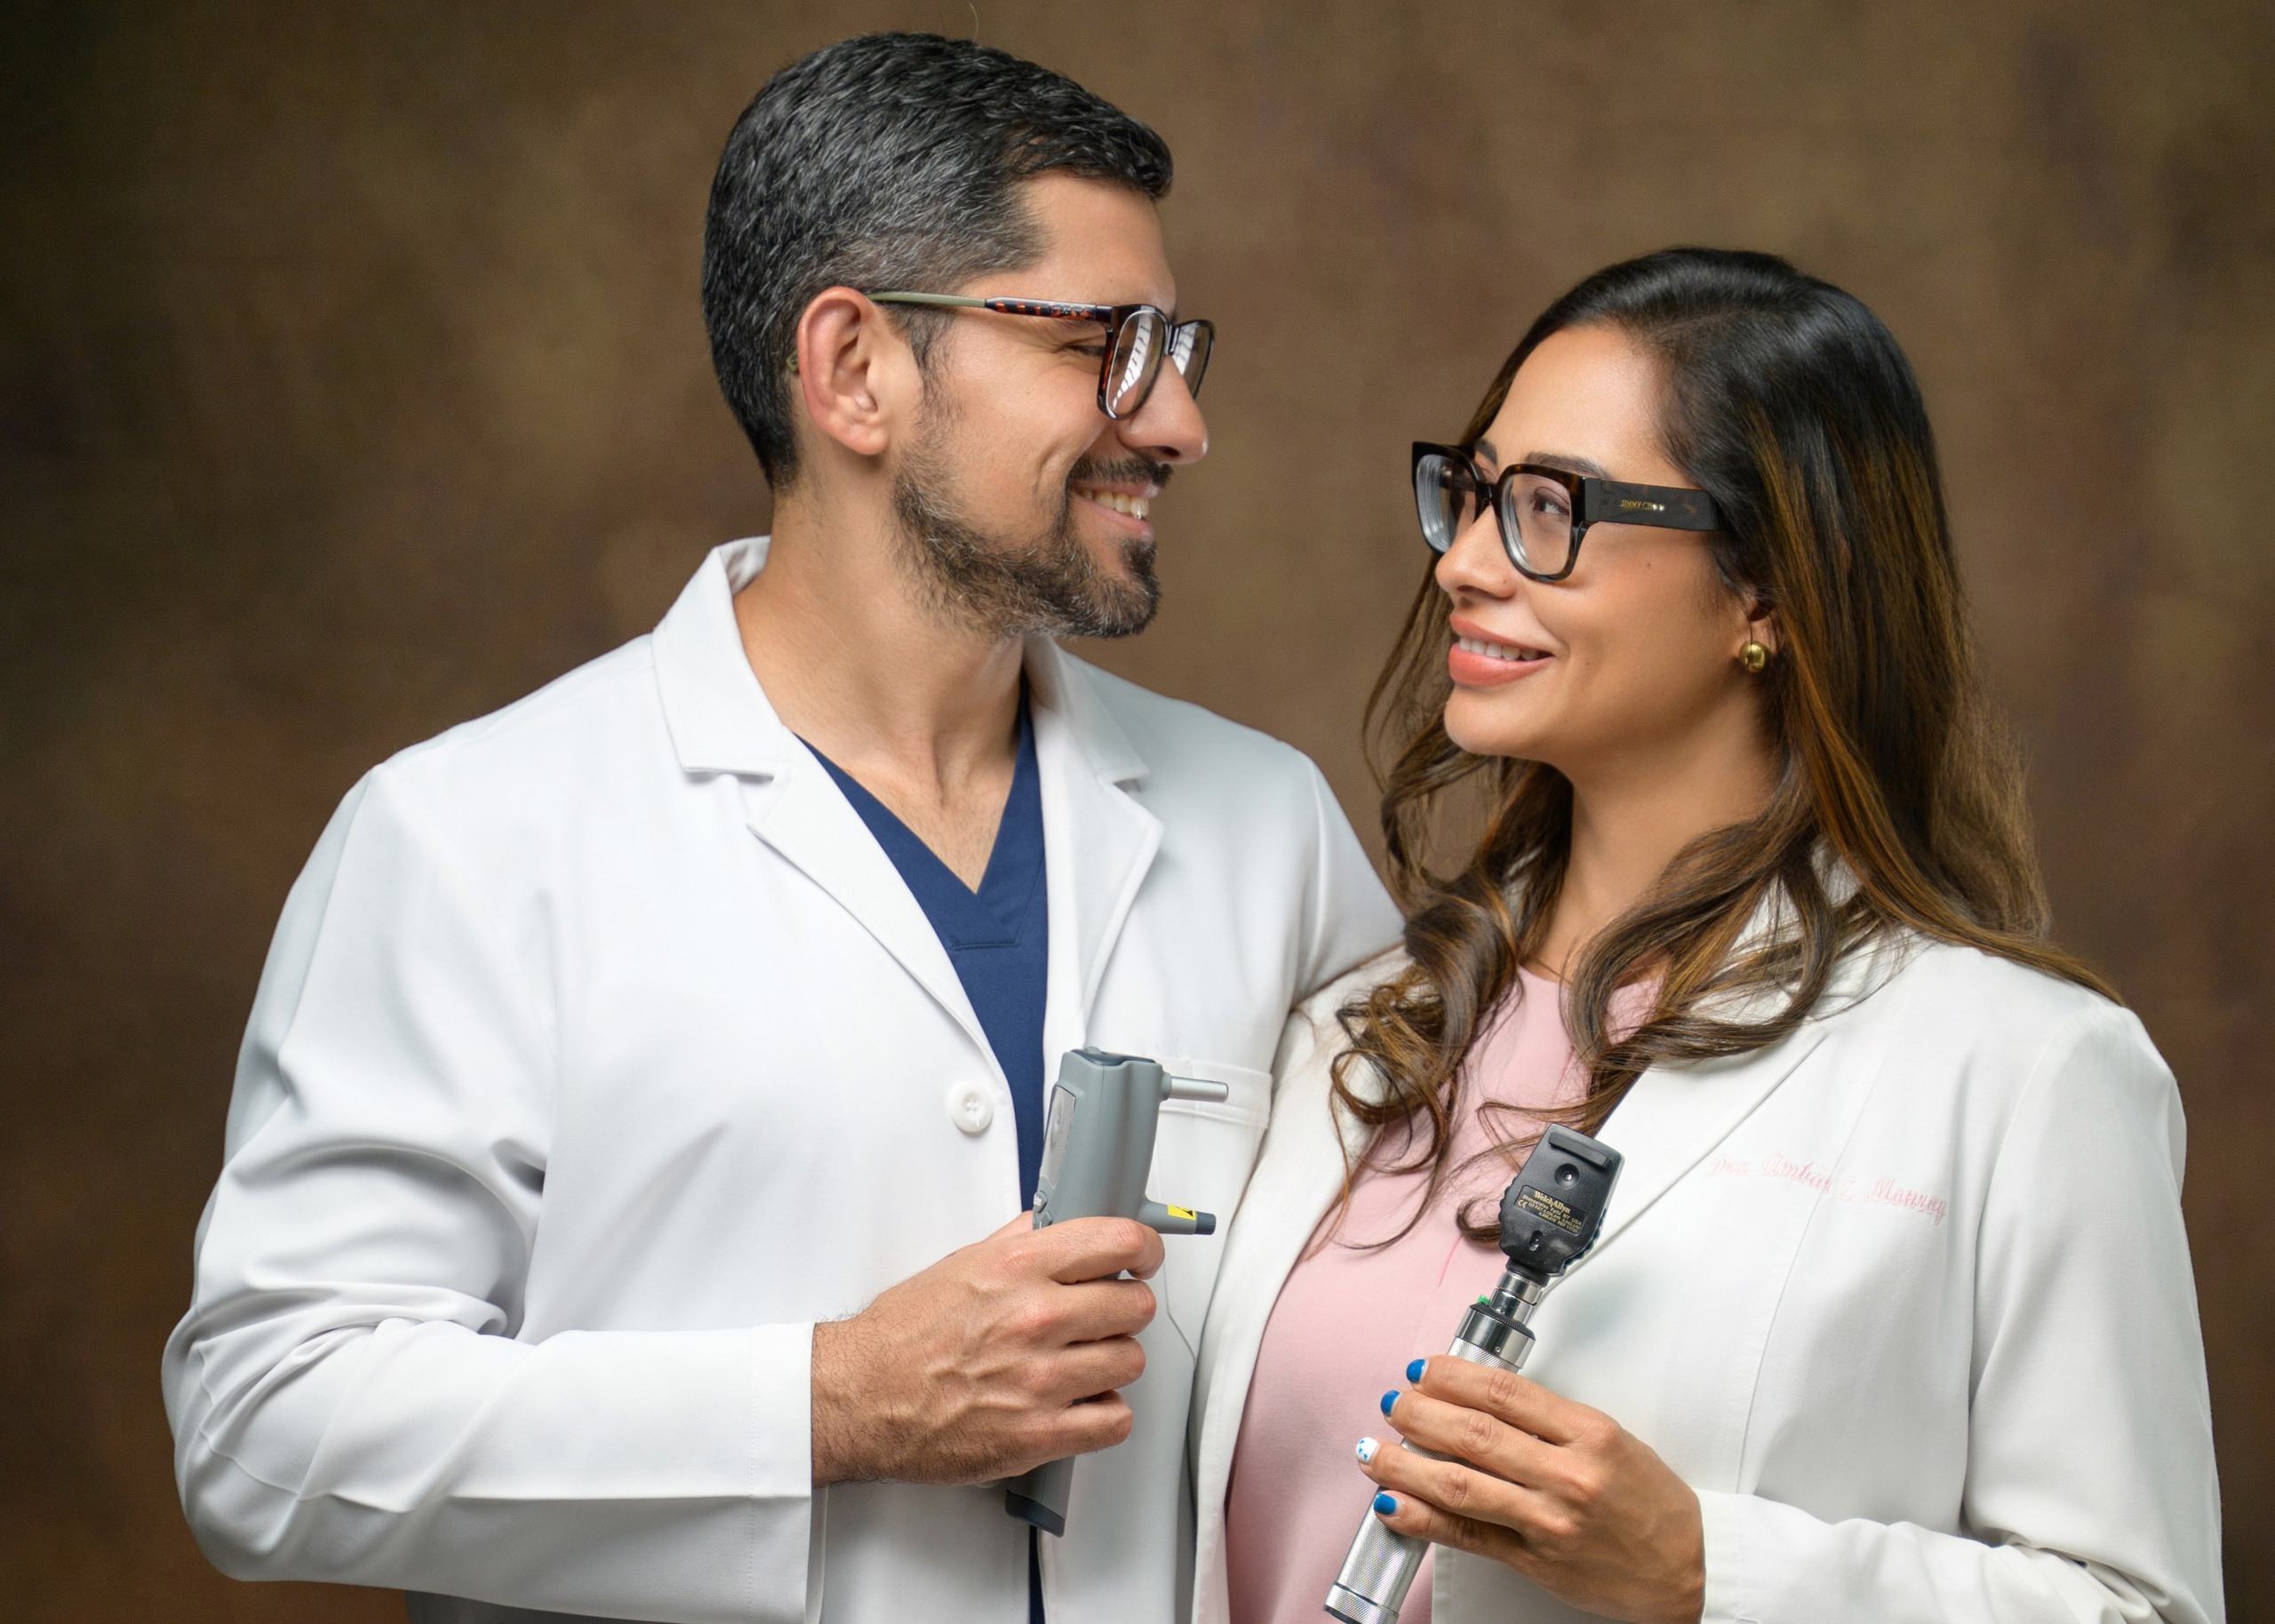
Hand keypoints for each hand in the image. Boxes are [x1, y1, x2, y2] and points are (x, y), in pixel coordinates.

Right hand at [810, 1212, 1163, 1485]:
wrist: (861, 1397)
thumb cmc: (903, 1336)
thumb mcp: (963, 1263)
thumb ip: (1020, 1241)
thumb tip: (1061, 1223)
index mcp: (1018, 1267)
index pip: (1121, 1241)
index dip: (1144, 1249)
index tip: (1142, 1258)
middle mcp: (1035, 1317)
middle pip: (1136, 1305)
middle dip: (1125, 1308)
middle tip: (1104, 1314)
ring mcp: (1040, 1378)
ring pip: (1131, 1361)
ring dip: (1112, 1361)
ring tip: (1081, 1361)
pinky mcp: (1039, 1434)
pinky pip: (1115, 1420)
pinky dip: (1103, 1413)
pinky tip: (1078, 1401)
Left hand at [1361, 1357, 1703, 1623]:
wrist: (1691, 1568)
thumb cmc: (1654, 1503)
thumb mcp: (1612, 1440)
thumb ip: (1550, 1421)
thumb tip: (1480, 1398)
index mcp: (1589, 1434)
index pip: (1505, 1392)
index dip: (1452, 1376)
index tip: (1423, 1369)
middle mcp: (1568, 1475)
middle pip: (1474, 1432)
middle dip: (1420, 1413)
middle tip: (1393, 1402)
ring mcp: (1550, 1521)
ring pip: (1461, 1483)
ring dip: (1406, 1463)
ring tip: (1374, 1451)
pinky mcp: (1537, 1561)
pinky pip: (1469, 1535)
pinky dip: (1424, 1518)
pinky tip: (1394, 1504)